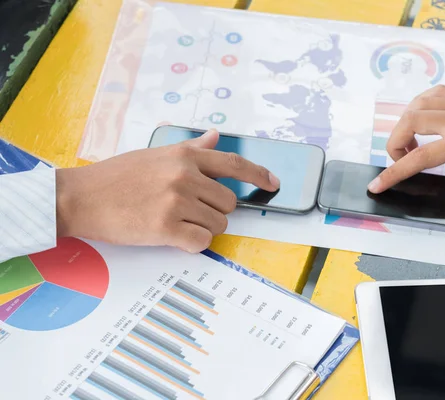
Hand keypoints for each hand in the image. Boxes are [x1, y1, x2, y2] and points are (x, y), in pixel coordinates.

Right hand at [56, 129, 278, 251]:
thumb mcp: (156, 154)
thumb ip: (190, 148)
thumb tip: (214, 137)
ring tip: (175, 221)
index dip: (259, 174)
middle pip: (229, 203)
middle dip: (216, 211)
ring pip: (218, 224)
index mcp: (185, 157)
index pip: (234, 164)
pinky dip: (193, 243)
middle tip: (190, 211)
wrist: (82, 197)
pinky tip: (173, 236)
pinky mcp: (166, 228)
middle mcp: (185, 176)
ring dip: (203, 227)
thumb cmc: (116, 176)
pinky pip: (202, 242)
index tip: (273, 183)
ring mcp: (177, 201)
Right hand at [368, 83, 444, 237]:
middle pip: (412, 119)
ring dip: (406, 121)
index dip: (395, 172)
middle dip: (395, 142)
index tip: (377, 184)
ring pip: (420, 102)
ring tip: (410, 144)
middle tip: (400, 163)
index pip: (423, 156)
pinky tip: (425, 121)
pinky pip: (437, 94)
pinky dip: (422, 105)